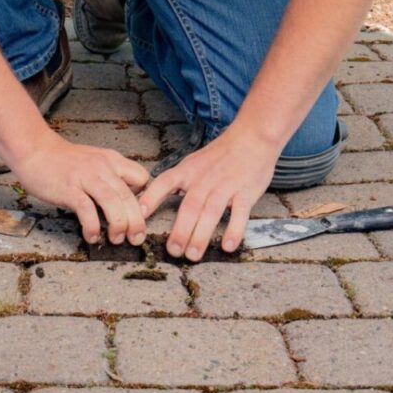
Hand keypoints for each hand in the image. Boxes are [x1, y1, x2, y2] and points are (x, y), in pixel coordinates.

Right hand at [14, 134, 149, 245]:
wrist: (34, 150)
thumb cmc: (63, 161)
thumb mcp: (95, 161)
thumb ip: (110, 177)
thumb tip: (123, 201)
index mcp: (112, 160)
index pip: (141, 177)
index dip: (142, 197)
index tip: (136, 213)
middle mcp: (103, 167)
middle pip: (129, 196)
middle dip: (136, 221)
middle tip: (137, 238)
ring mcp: (86, 177)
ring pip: (113, 202)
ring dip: (119, 225)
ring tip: (116, 239)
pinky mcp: (69, 189)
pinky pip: (87, 210)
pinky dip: (92, 226)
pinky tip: (92, 236)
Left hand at [139, 128, 279, 260]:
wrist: (252, 138)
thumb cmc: (220, 155)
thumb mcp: (192, 163)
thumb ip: (175, 181)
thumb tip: (151, 200)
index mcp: (188, 171)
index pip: (165, 182)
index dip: (151, 197)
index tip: (140, 214)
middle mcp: (205, 179)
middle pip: (190, 206)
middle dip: (181, 230)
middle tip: (174, 251)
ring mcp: (226, 186)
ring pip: (211, 212)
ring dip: (201, 235)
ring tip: (193, 254)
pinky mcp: (246, 192)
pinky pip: (240, 213)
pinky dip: (234, 230)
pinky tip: (228, 246)